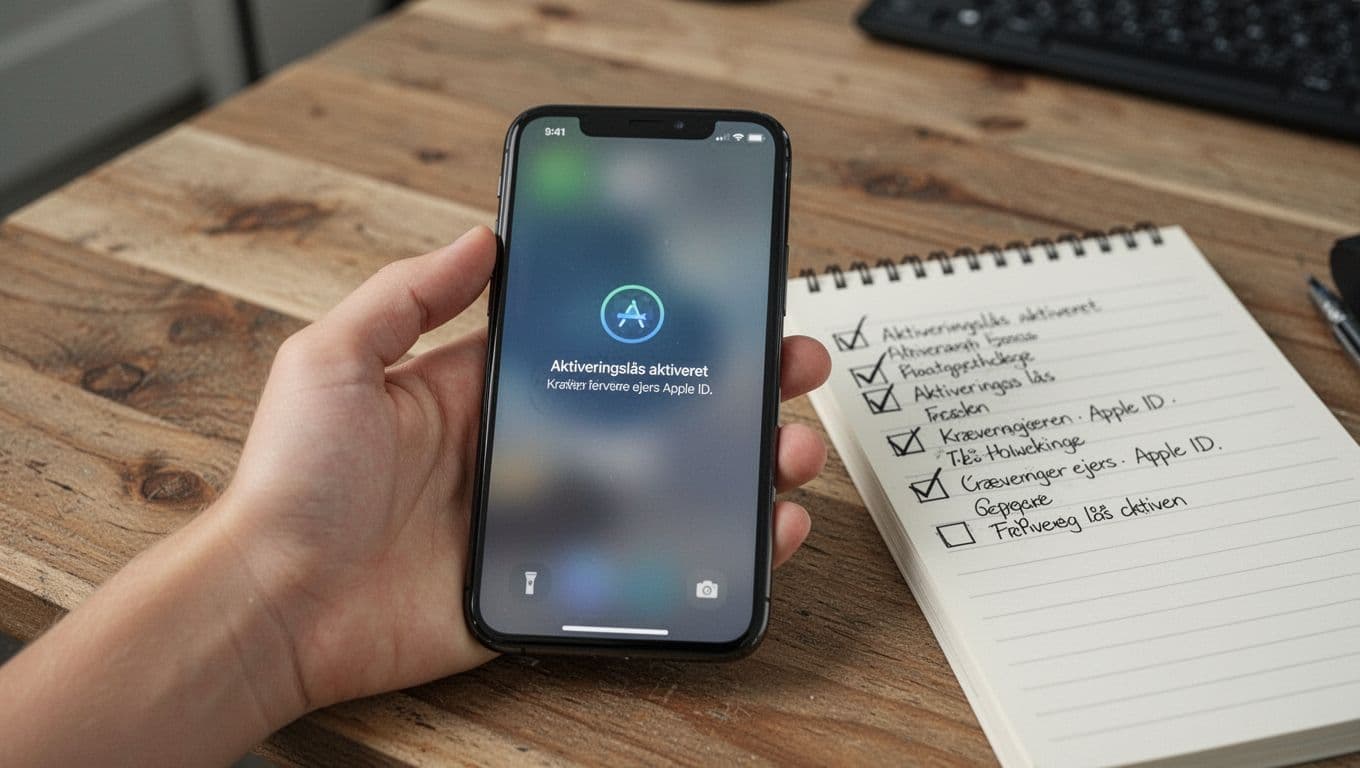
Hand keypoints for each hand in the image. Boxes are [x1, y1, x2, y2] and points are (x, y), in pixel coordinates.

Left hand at [223, 225, 832, 711]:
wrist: (278, 603)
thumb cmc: (292, 482)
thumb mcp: (335, 362)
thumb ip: (409, 297)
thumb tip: (481, 237)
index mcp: (482, 391)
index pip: (591, 344)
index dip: (657, 323)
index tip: (718, 301)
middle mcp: (524, 450)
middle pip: (648, 411)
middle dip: (725, 388)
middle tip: (787, 367)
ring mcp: (543, 518)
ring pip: (665, 484)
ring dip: (739, 465)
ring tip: (791, 448)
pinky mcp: (550, 585)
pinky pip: (646, 563)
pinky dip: (712, 549)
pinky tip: (760, 531)